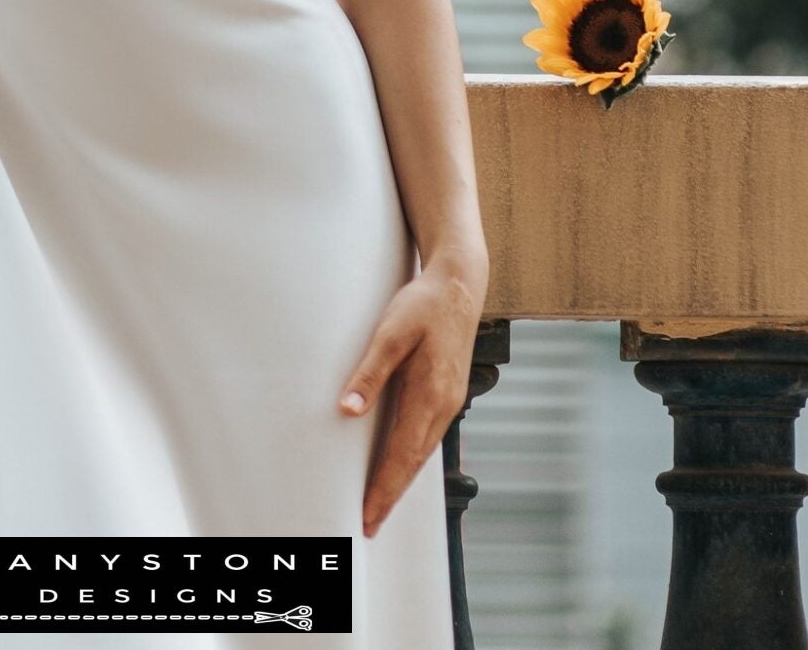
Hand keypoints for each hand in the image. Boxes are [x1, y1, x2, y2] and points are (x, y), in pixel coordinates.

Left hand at [338, 244, 488, 537]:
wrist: (459, 283)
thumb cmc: (423, 304)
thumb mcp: (391, 331)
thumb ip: (370, 372)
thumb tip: (348, 410)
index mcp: (430, 395)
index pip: (402, 456)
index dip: (384, 489)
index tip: (368, 517)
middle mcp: (444, 405)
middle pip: (414, 462)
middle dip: (391, 494)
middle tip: (370, 523)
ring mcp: (450, 400)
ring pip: (423, 451)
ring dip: (402, 478)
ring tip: (381, 501)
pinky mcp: (449, 392)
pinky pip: (428, 436)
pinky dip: (412, 457)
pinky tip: (402, 462)